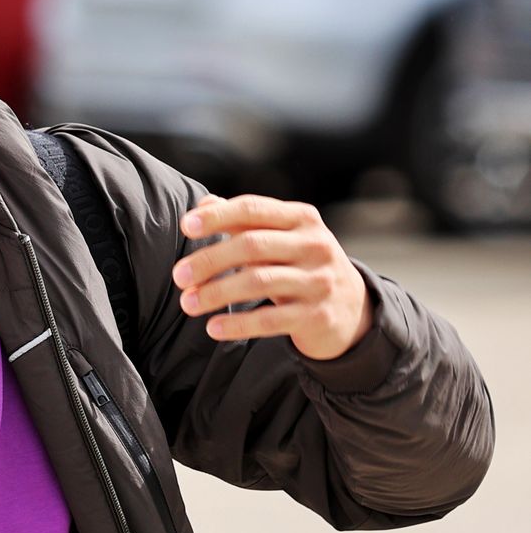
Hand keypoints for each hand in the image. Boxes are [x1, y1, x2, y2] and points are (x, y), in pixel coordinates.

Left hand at [170, 192, 374, 360]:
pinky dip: (237, 325)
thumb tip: (204, 204)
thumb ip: (245, 221)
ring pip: (258, 282)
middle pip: (252, 246)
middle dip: (209, 260)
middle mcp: (314, 245)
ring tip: (188, 303)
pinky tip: (212, 328)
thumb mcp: (281, 237)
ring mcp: (318, 280)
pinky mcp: (317, 315)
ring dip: (216, 293)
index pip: (253, 209)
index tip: (187, 226)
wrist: (352, 308)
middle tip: (179, 275)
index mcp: (302, 218)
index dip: (218, 217)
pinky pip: (270, 320)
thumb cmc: (302, 265)